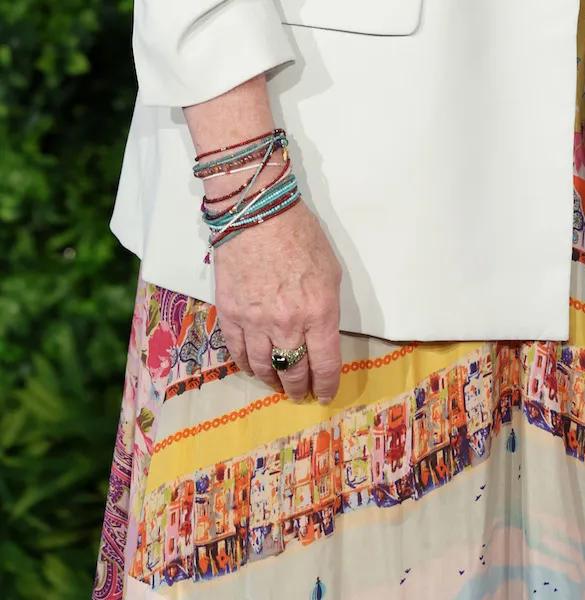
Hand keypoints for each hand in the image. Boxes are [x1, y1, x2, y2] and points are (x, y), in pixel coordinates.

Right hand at [212, 199, 342, 404]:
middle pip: (293, 372)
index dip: (325, 385)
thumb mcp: (329, 270)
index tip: (324, 394)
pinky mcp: (230, 316)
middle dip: (298, 388)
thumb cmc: (300, 235)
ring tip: (277, 385)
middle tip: (300, 393)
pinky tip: (253, 367)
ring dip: (272, 381)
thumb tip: (320, 335)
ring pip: (263, 369)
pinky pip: (238, 353)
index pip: (325, 364)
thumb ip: (325, 308)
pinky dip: (247, 365)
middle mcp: (288, 324)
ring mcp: (255, 323)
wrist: (257, 214)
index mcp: (319, 312)